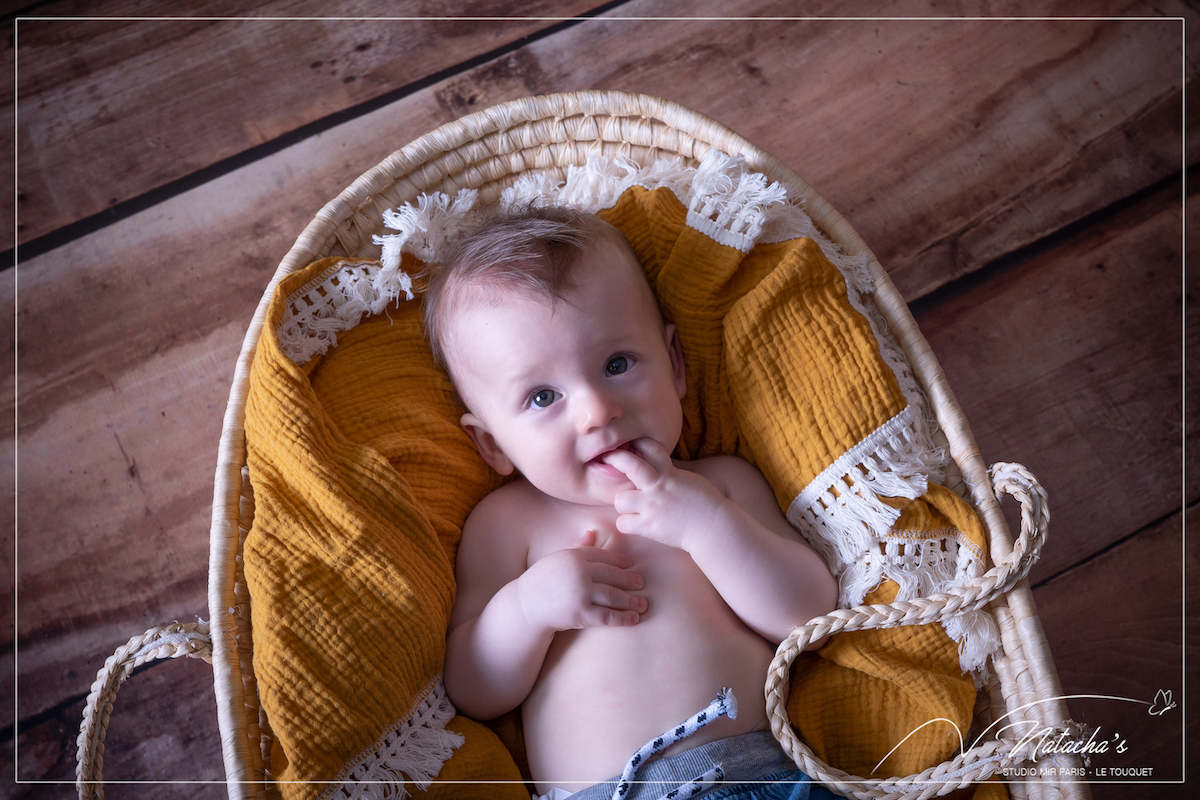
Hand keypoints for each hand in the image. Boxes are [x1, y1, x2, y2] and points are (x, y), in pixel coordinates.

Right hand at [517, 530, 646, 631]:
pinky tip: (633, 619)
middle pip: (613, 575)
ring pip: (614, 596)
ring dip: (631, 601)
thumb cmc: (543, 580)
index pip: (605, 557)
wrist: (525, 605)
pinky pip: (606, 616)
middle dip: (630, 581)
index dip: (621, 561)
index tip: (632, 566)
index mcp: (575, 556)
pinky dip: (622, 618)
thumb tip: (592, 533)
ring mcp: (580, 593)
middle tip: (642, 584)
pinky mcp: (579, 613)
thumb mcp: (558, 559)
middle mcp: (580, 572)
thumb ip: (577, 547)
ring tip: (643, 604)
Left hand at [602, 438, 729, 550]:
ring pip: (620, 499)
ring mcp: (652, 507)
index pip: (651, 448)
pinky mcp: (649, 527)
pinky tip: (635, 523)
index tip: (631, 444)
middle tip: (609, 458)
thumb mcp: (688, 480)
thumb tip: (656, 467)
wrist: (714, 528)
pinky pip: (623, 523)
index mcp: (670, 474)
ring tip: (632, 506)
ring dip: (624, 502)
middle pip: (630, 465)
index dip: (639, 443)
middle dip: (616, 458)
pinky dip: (627, 524)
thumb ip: (670, 473)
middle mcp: (658, 488)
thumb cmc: (705, 504)